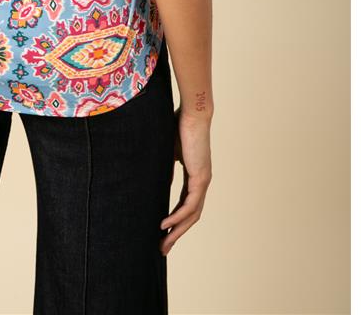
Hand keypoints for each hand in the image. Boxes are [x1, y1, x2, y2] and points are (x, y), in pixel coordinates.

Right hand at [160, 105, 211, 254]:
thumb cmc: (179, 125)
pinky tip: (165, 225)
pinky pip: (189, 204)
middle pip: (191, 215)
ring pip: (191, 214)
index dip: (175, 218)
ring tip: (163, 243)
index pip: (185, 204)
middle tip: (163, 247)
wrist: (192, 113)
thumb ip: (166, 165)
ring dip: (177, 231)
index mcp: (194, 175)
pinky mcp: (200, 177)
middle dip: (177, 233)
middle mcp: (201, 181)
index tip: (162, 229)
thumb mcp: (169, 150)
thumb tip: (157, 178)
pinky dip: (178, 217)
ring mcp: (203, 181)